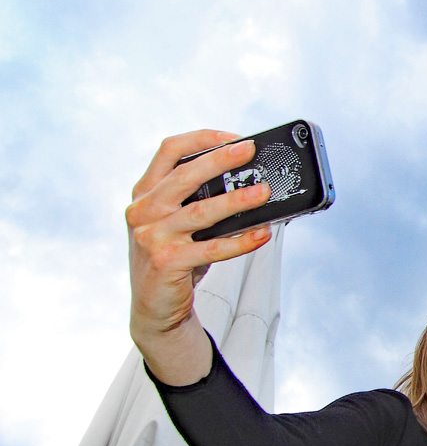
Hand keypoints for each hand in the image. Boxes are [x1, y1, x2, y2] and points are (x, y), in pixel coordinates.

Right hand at [126, 130, 272, 383]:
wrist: (156, 307)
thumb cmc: (175, 259)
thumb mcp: (180, 224)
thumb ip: (200, 202)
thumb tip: (253, 186)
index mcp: (146, 193)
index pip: (169, 151)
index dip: (201, 139)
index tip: (233, 137)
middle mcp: (143, 211)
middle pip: (184, 175)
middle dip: (220, 160)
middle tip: (250, 151)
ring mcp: (151, 236)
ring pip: (200, 212)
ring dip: (236, 201)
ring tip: (264, 193)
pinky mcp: (166, 262)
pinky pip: (212, 248)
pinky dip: (240, 241)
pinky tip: (262, 234)